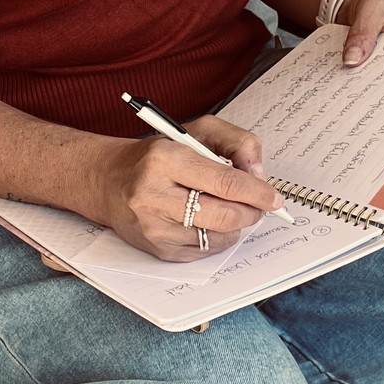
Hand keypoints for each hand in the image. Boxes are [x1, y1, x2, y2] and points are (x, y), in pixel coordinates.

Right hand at [92, 117, 281, 263]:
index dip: (256, 192)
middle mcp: (155, 195)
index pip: (224, 182)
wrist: (110, 181)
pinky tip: (209, 221)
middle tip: (258, 205)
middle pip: (225, 215)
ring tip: (229, 208)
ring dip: (235, 225)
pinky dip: (217, 237)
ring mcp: (154, 227)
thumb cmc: (156, 156)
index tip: (274, 197)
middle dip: (251, 211)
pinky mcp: (157, 249)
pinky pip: (205, 251)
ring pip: (218, 237)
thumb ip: (236, 142)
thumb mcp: (196, 132)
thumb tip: (259, 175)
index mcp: (165, 158)